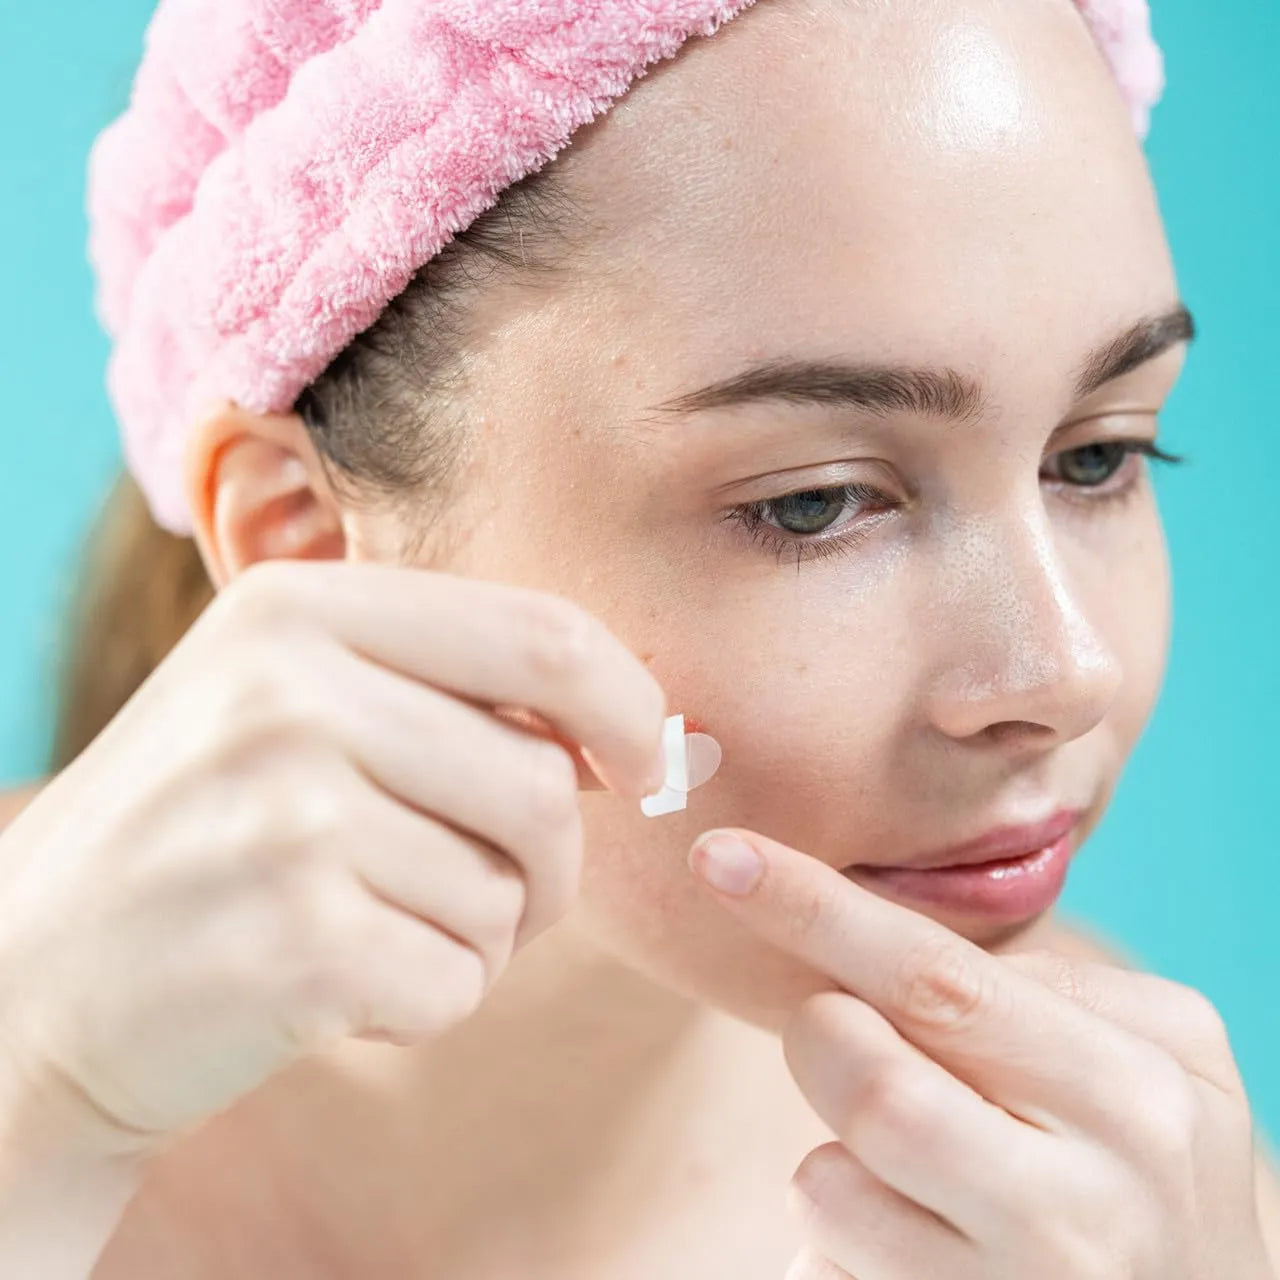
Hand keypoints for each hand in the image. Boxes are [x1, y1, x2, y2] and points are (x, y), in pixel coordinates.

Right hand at [0, 560, 666, 1164]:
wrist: (34, 982)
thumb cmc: (208, 833)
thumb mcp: (298, 707)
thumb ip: (452, 690)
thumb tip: (644, 733)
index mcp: (302, 608)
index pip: (546, 635)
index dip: (630, 708)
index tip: (647, 768)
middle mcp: (288, 693)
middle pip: (542, 783)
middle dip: (554, 862)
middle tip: (500, 892)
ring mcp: (285, 816)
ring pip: (510, 894)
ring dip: (478, 935)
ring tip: (372, 929)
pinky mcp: (293, 942)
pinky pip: (460, 980)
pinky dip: (428, 999)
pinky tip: (335, 985)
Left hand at [687, 827, 1272, 1279]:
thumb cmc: (1144, 1165)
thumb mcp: (1145, 1060)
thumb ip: (1030, 991)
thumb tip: (864, 942)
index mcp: (1135, 1084)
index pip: (937, 976)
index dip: (816, 910)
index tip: (721, 859)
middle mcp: (1091, 1197)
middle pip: (870, 1081)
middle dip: (818, 1038)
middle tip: (844, 1037)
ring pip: (828, 1182)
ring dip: (832, 1154)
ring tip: (905, 1164)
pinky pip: (829, 1259)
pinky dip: (839, 1227)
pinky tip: (909, 1235)